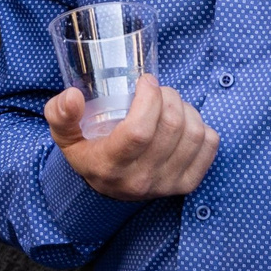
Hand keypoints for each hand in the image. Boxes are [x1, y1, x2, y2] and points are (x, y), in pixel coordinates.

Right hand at [50, 75, 217, 199]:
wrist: (107, 188)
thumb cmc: (88, 151)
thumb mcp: (64, 135)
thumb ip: (60, 114)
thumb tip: (73, 96)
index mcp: (110, 166)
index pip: (139, 132)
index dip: (149, 99)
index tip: (145, 82)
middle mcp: (141, 180)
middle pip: (170, 127)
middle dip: (168, 96)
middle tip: (157, 90)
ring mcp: (167, 184)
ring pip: (194, 133)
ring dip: (186, 108)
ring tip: (171, 104)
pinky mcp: (187, 184)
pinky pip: (210, 146)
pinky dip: (203, 126)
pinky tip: (185, 123)